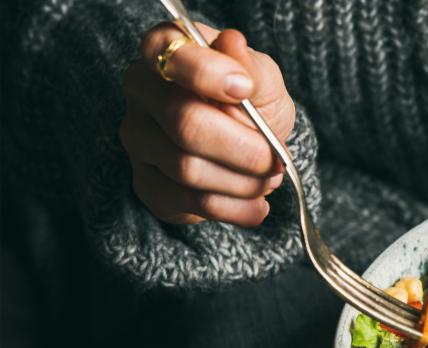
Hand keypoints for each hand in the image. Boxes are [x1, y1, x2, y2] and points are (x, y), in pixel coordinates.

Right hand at [120, 22, 294, 226]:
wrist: (248, 147)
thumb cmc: (252, 102)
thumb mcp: (263, 80)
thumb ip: (251, 67)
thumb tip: (233, 44)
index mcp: (165, 51)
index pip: (171, 57)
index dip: (208, 75)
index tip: (246, 90)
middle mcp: (142, 92)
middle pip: (185, 123)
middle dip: (243, 149)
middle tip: (276, 159)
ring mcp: (139, 140)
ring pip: (187, 169)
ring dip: (243, 182)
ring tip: (270, 179)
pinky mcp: (147, 183)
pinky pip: (188, 202)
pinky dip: (233, 209)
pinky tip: (256, 206)